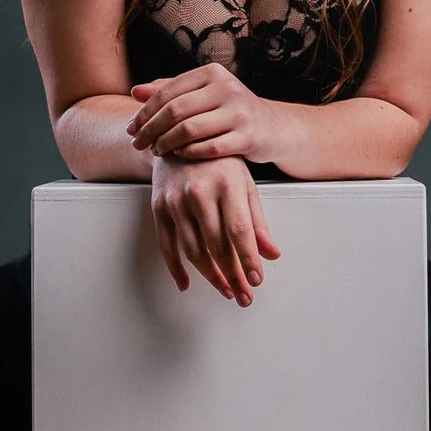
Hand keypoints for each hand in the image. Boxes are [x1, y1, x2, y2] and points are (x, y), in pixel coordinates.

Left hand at [128, 65, 283, 163]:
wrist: (273, 127)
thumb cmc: (230, 111)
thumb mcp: (202, 94)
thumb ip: (170, 91)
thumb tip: (135, 92)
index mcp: (212, 73)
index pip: (167, 91)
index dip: (145, 112)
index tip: (131, 128)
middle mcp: (227, 88)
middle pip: (175, 111)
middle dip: (151, 130)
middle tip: (138, 144)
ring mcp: (240, 112)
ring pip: (189, 130)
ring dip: (166, 144)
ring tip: (156, 151)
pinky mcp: (248, 137)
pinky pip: (208, 148)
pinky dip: (188, 154)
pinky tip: (179, 156)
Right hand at [149, 153, 280, 305]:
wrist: (178, 135)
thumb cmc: (217, 160)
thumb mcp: (244, 182)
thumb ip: (257, 220)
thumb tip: (271, 253)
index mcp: (227, 184)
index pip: (240, 230)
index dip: (248, 259)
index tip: (256, 280)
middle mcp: (200, 192)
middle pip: (217, 245)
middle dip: (233, 275)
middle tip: (243, 295)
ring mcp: (176, 201)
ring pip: (193, 250)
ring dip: (210, 276)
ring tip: (225, 290)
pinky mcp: (159, 207)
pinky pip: (166, 245)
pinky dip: (175, 268)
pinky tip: (186, 283)